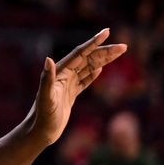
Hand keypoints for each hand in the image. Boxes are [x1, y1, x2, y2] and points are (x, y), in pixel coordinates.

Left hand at [31, 28, 125, 145]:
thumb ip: (46, 79)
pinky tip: (100, 69)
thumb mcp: (45, 98)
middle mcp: (63, 76)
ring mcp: (67, 85)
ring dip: (103, 60)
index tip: (107, 32)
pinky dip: (93, 74)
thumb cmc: (42, 116)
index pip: (80, 54)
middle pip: (87, 59)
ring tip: (118, 53)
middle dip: (105, 51)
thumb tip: (48, 59)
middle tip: (124, 46)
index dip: (93, 43)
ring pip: (88, 68)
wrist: (39, 132)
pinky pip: (83, 81)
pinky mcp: (69, 95)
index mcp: (60, 73)